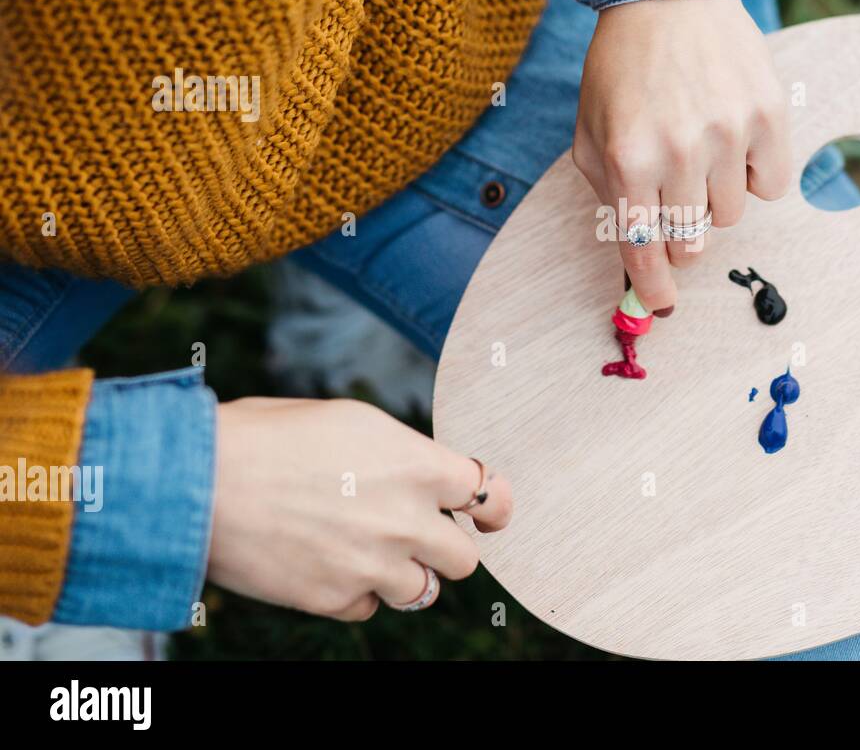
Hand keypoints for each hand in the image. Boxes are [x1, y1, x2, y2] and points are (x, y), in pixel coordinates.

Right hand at [208, 398, 511, 619]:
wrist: (198, 481)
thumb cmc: (267, 437)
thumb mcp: (349, 421)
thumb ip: (399, 452)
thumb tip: (420, 470)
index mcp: (418, 464)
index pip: (488, 495)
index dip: (491, 505)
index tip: (489, 514)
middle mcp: (408, 519)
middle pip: (466, 557)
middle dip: (445, 546)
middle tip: (416, 534)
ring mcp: (374, 565)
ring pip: (423, 590)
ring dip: (402, 573)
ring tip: (363, 548)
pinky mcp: (336, 599)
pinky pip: (369, 607)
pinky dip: (354, 592)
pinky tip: (323, 562)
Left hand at [573, 0, 789, 310]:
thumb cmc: (623, 69)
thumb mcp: (589, 131)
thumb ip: (607, 197)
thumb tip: (636, 261)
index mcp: (625, 157)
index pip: (643, 248)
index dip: (654, 287)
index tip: (662, 305)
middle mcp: (678, 150)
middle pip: (691, 240)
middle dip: (680, 234)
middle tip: (675, 201)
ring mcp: (728, 133)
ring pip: (730, 216)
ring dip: (714, 197)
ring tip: (700, 151)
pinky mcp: (768, 116)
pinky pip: (770, 186)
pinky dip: (753, 175)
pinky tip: (734, 140)